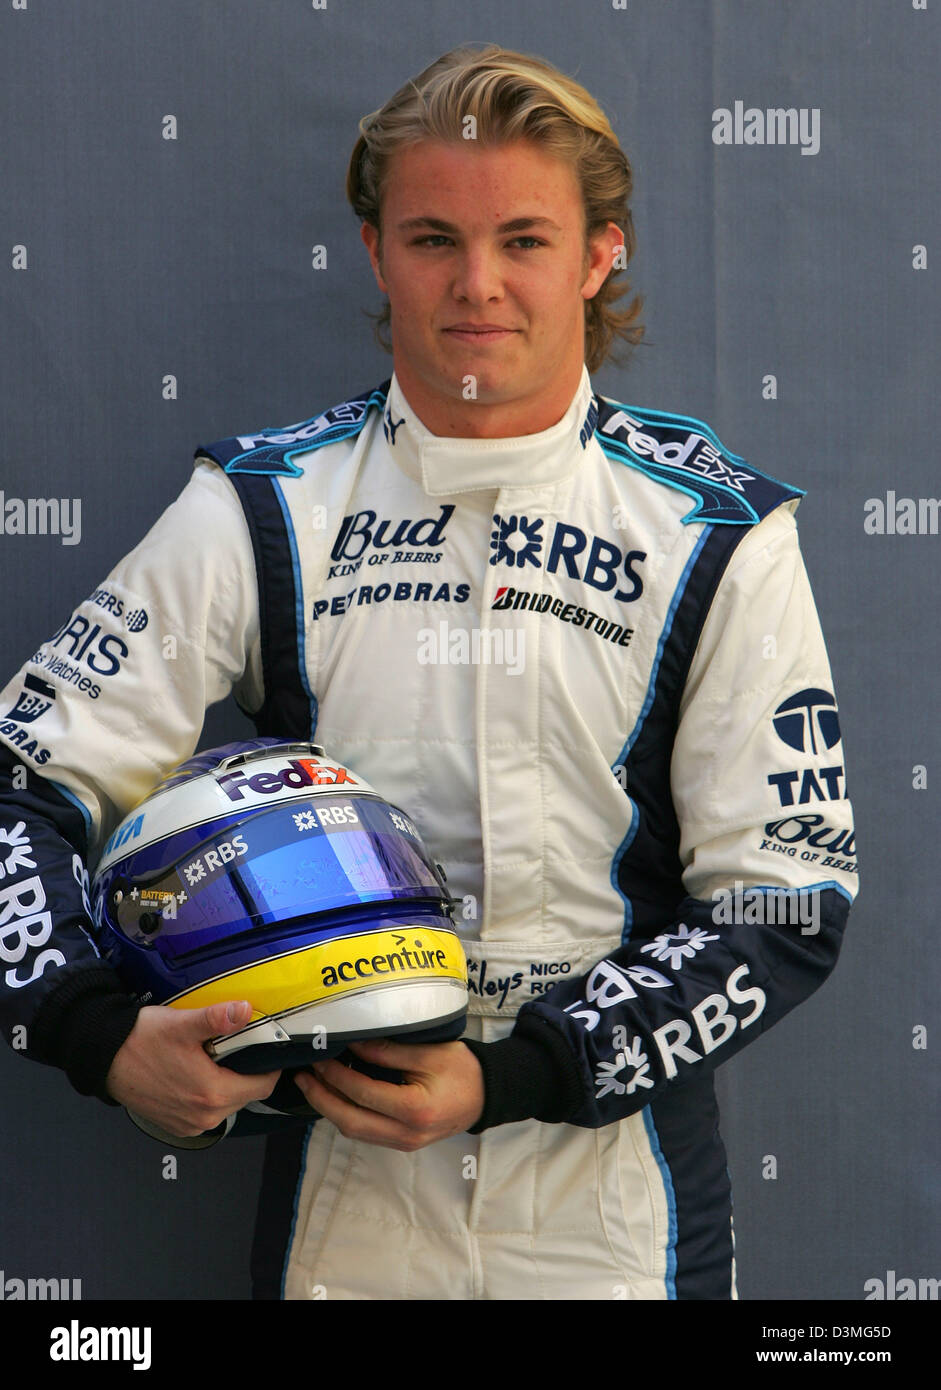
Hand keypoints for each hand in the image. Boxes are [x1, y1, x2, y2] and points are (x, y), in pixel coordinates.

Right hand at [105, 1000, 280, 1138]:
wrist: (104, 1058)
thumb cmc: (140, 1041)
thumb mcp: (182, 1024)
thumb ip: (217, 1018)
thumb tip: (244, 1010)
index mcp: (212, 1094)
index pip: (263, 1086)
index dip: (269, 1066)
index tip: (264, 1049)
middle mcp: (203, 1117)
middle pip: (246, 1095)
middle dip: (246, 1072)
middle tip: (234, 1048)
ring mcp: (189, 1125)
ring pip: (227, 1105)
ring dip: (227, 1084)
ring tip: (213, 1058)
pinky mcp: (176, 1125)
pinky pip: (206, 1113)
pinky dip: (208, 1096)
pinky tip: (196, 1073)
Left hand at [294, 1038, 484, 1151]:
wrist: (488, 1094)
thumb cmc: (463, 1069)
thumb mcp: (430, 1052)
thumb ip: (390, 1051)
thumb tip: (353, 1044)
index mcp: (415, 1110)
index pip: (363, 1093)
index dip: (337, 1075)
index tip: (321, 1055)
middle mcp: (406, 1133)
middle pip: (350, 1121)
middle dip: (321, 1098)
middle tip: (302, 1075)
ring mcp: (403, 1143)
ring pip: (354, 1131)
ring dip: (329, 1108)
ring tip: (311, 1083)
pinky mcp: (401, 1142)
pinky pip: (365, 1132)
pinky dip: (345, 1114)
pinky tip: (335, 1095)